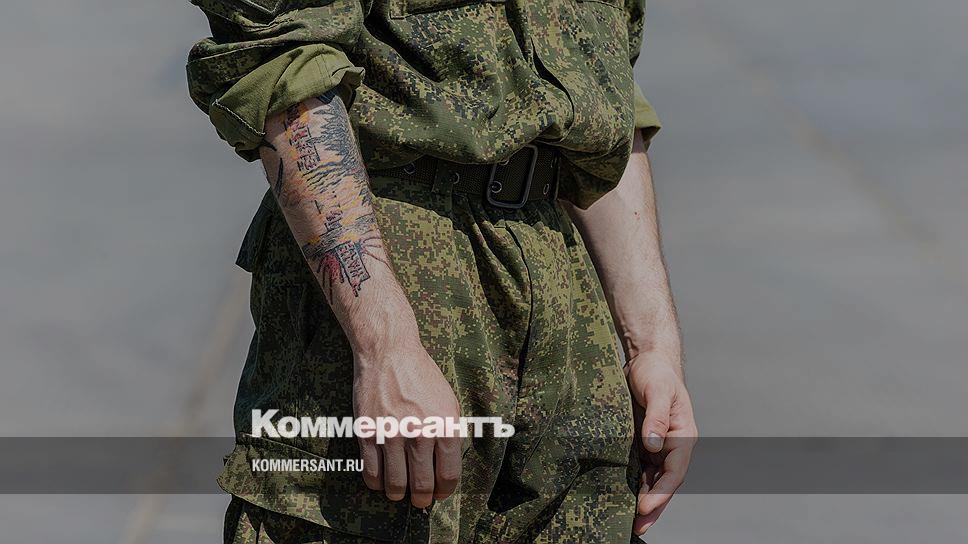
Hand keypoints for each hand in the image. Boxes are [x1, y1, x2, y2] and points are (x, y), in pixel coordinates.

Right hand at [352, 337, 461, 508]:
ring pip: (395, 484)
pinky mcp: (367, 433)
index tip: (440, 494)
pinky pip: (371, 472)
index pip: (448, 475)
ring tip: (400, 492)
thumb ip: (450, 435)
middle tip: (420, 501)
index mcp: (445, 426)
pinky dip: (377, 484)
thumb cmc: (422, 377)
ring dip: (398, 494)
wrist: (389, 353)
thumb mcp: (448, 402)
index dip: (444, 492)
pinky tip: (381, 480)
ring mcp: (391, 434)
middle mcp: (419, 433)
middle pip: (422, 485)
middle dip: (422, 499)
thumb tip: (446, 469)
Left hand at [626, 352, 697, 535]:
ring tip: (628, 520)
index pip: (674, 472)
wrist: (647, 360)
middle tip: (638, 527)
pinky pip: (638, 468)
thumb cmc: (657, 373)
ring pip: (650, 479)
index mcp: (683, 436)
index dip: (661, 493)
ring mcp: (656, 446)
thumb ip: (657, 418)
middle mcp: (671, 445)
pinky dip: (632, 483)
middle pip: (664, 483)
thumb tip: (654, 445)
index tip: (645, 507)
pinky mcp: (641, 442)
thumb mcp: (658, 391)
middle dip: (653, 507)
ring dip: (642, 500)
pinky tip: (619, 495)